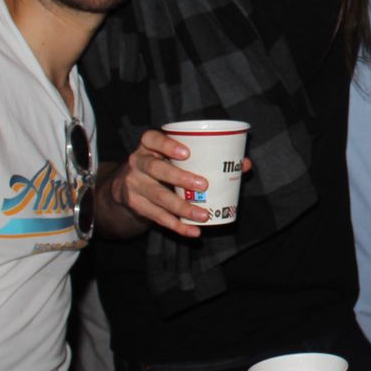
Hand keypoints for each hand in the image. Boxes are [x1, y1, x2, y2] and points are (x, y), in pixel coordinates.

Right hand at [101, 129, 250, 237]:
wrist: (126, 186)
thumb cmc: (163, 165)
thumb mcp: (175, 156)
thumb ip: (207, 157)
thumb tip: (244, 164)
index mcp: (148, 146)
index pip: (152, 139)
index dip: (167, 145)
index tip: (187, 152)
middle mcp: (138, 163)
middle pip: (155, 169)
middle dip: (179, 177)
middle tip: (203, 185)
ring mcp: (135, 185)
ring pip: (158, 197)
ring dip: (182, 207)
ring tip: (203, 215)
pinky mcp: (136, 205)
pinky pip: (157, 217)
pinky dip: (177, 226)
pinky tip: (193, 231)